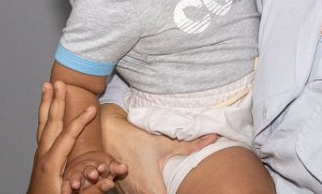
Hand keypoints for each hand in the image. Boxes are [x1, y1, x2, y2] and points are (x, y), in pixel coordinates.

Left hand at [27, 82, 124, 193]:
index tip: (93, 108)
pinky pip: (42, 132)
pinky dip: (45, 117)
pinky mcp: (40, 161)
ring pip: (43, 125)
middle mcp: (42, 158)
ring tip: (46, 86)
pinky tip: (48, 111)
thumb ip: (91, 190)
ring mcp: (39, 158)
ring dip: (45, 104)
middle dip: (55, 101)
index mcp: (50, 165)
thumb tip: (110, 180)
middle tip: (59, 82)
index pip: (66, 137)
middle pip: (49, 124)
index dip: (81, 121)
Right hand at [101, 104, 215, 193]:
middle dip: (170, 192)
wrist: (109, 133)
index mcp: (152, 189)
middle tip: (178, 186)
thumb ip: (190, 146)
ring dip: (157, 191)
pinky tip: (152, 182)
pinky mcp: (122, 191)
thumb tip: (213, 138)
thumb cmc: (136, 138)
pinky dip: (145, 191)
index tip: (188, 191)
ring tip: (165, 184)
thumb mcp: (164, 143)